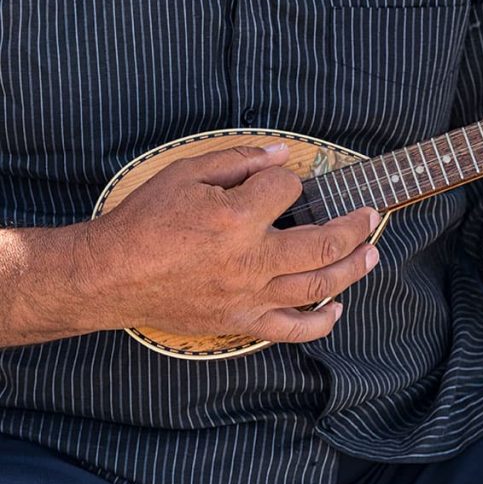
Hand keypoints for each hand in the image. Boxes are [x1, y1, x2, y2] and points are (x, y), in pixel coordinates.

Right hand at [74, 144, 379, 342]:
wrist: (109, 276)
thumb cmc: (144, 223)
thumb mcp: (186, 174)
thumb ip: (238, 161)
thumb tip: (280, 154)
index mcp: (236, 219)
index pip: (287, 190)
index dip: (288, 180)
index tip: (282, 181)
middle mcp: (251, 260)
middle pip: (324, 243)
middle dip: (355, 226)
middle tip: (370, 215)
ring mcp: (250, 295)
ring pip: (319, 286)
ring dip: (353, 268)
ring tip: (372, 252)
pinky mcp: (241, 321)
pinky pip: (292, 330)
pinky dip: (321, 322)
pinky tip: (337, 308)